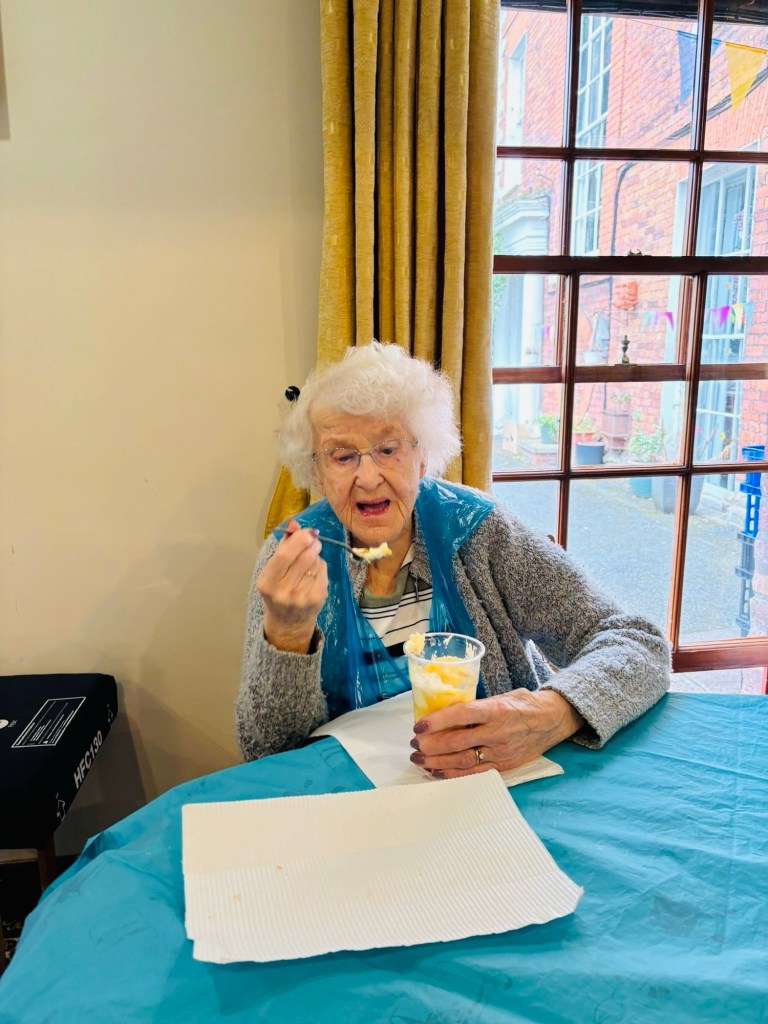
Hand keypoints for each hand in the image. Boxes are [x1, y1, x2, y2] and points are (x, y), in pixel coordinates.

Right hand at [257, 519, 327, 653]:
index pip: (283, 555)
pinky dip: (321, 566)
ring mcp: (301, 597)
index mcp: (267, 582)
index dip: (298, 539)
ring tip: (309, 560)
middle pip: (305, 557)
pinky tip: (314, 572)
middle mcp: (282, 592)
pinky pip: (323, 571)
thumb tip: (294, 523)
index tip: (307, 531)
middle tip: (313, 540)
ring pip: (316, 562)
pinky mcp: (317, 599)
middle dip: (312, 543)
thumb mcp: (273, 570)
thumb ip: (283, 545)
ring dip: (315, 556)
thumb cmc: (278, 590)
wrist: (288, 622)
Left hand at [409, 689, 583, 778]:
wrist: (553, 720)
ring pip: (463, 761)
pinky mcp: (504, 766)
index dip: (437, 721)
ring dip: (436, 761)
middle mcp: (498, 732)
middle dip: (431, 745)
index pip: (461, 714)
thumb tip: (446, 710)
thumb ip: (477, 705)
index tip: (418, 725)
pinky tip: (436, 771)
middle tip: (414, 743)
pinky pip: (474, 773)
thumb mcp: (501, 696)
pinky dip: (453, 774)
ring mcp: (501, 752)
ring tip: (419, 758)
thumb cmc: (523, 704)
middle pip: (457, 743)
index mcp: (496, 710)